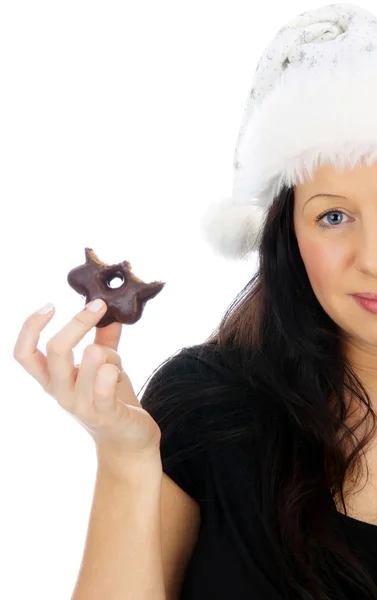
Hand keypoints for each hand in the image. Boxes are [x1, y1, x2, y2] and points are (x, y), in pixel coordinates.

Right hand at [13, 300, 161, 471]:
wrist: (128, 441)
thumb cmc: (112, 399)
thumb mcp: (102, 366)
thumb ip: (104, 339)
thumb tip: (111, 310)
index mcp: (52, 379)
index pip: (23, 354)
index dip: (30, 327)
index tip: (50, 305)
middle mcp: (60, 392)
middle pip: (56, 349)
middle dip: (78, 322)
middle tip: (99, 306)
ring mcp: (80, 405)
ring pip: (91, 357)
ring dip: (110, 351)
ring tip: (116, 364)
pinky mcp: (105, 413)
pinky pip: (106, 381)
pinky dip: (116, 369)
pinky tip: (119, 373)